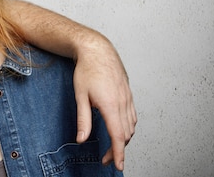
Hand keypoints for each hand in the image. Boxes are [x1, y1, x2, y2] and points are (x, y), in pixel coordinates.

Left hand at [73, 30, 136, 170]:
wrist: (97, 49)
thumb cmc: (87, 70)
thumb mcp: (80, 96)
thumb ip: (83, 119)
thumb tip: (81, 139)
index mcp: (111, 105)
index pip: (118, 136)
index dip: (118, 153)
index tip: (118, 166)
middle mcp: (122, 103)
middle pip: (125, 135)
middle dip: (118, 150)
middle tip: (107, 158)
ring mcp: (128, 98)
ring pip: (131, 126)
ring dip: (124, 139)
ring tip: (113, 146)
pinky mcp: (129, 93)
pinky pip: (133, 116)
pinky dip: (128, 127)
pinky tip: (121, 129)